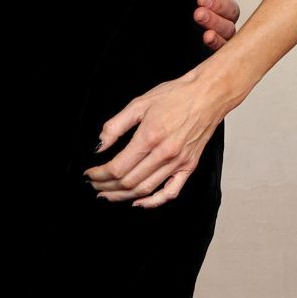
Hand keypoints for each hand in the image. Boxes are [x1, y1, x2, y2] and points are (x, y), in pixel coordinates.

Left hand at [85, 59, 246, 208]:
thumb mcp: (139, 103)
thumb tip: (99, 146)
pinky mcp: (189, 167)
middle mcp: (164, 153)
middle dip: (107, 187)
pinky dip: (153, 202)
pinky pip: (171, 192)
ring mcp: (178, 163)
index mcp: (149, 137)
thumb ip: (115, 126)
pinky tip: (139, 203)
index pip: (118, 167)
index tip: (89, 174)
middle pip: (129, 182)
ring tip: (108, 195)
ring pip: (146, 189)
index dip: (99, 175)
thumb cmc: (175, 96)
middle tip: (94, 186)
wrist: (207, 95)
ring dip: (123, 196)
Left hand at [193, 0, 239, 51]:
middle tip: (199, 14)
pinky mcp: (205, 48)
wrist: (162, 2)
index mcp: (221, 4)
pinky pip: (217, 50)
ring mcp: (214, 36)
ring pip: (225, 39)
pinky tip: (206, 40)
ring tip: (205, 33)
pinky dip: (215, 46)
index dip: (219, 4)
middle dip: (215, 19)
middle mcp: (221, 21)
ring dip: (216, 34)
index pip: (229, 8)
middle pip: (229, 24)